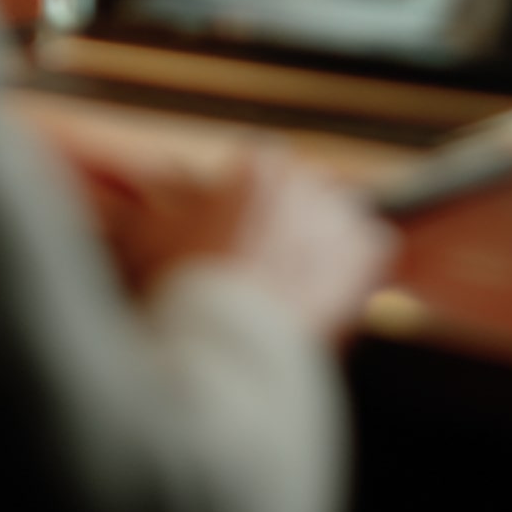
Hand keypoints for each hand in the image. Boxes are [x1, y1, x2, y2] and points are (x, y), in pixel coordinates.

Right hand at [82, 147, 395, 338]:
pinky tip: (332, 287)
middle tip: (262, 263)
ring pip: (338, 216)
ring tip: (294, 281)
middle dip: (286, 221)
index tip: (234, 234)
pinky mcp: (365, 252)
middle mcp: (304, 178)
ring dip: (321, 241)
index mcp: (258, 166)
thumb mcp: (155, 237)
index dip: (244, 205)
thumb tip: (136, 178)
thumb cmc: (188, 293)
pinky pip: (374, 243)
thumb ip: (158, 201)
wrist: (230, 346)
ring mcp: (339, 215)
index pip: (261, 168)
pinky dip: (358, 263)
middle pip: (302, 190)